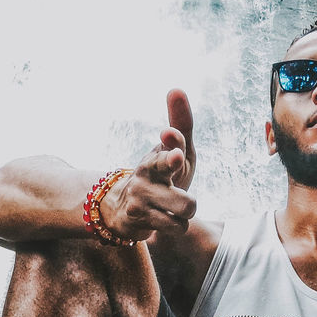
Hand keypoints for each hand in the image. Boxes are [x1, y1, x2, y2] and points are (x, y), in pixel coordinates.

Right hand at [99, 88, 197, 243]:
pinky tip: (164, 221)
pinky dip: (177, 226)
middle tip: (183, 202)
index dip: (174, 155)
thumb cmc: (161, 176)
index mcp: (156, 158)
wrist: (126, 208)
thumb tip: (176, 89)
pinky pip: (177, 228)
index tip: (176, 154)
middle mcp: (146, 176)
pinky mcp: (137, 220)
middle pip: (183, 197)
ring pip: (186, 211)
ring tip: (173, 210)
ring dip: (185, 214)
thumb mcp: (174, 151)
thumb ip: (181, 125)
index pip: (170, 153)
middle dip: (190, 202)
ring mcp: (141, 200)